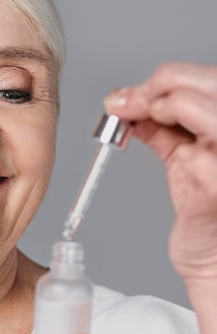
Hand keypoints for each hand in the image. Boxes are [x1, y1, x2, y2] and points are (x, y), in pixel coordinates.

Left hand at [104, 61, 216, 284]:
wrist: (213, 256)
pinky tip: (165, 153)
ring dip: (162, 109)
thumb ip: (162, 128)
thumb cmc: (206, 210)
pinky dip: (168, 144)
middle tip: (126, 104)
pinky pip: (191, 154)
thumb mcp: (184, 155)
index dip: (165, 78)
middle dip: (156, 88)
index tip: (129, 95)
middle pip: (203, 82)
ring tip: (145, 122)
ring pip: (196, 106)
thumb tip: (128, 104)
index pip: (207, 77)